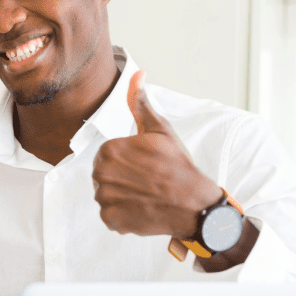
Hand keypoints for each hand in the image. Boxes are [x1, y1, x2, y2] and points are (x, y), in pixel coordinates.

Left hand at [92, 70, 222, 239]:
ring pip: (106, 194)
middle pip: (104, 174)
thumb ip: (140, 104)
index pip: (108, 154)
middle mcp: (101, 174)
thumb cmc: (178, 166)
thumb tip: (137, 74)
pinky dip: (123, 215)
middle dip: (122, 177)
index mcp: (109, 150)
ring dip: (122, 196)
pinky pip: (110, 215)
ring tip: (145, 194)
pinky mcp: (110, 220)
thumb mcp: (160, 130)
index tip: (145, 165)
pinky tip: (142, 208)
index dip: (128, 160)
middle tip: (146, 180)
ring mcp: (105, 199)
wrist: (194, 204)